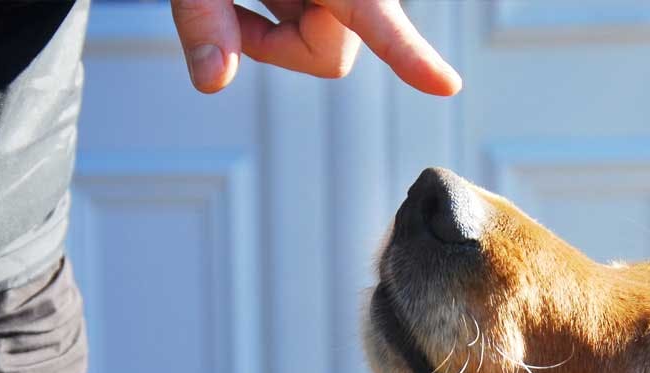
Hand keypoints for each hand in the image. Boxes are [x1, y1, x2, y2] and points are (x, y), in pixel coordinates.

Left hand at [169, 0, 461, 95]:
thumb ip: (203, 16)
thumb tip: (212, 81)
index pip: (377, 21)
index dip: (411, 56)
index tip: (447, 85)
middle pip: (333, 53)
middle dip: (279, 46)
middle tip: (227, 10)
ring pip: (322, 42)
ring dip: (274, 26)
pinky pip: (313, 21)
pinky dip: (278, 12)